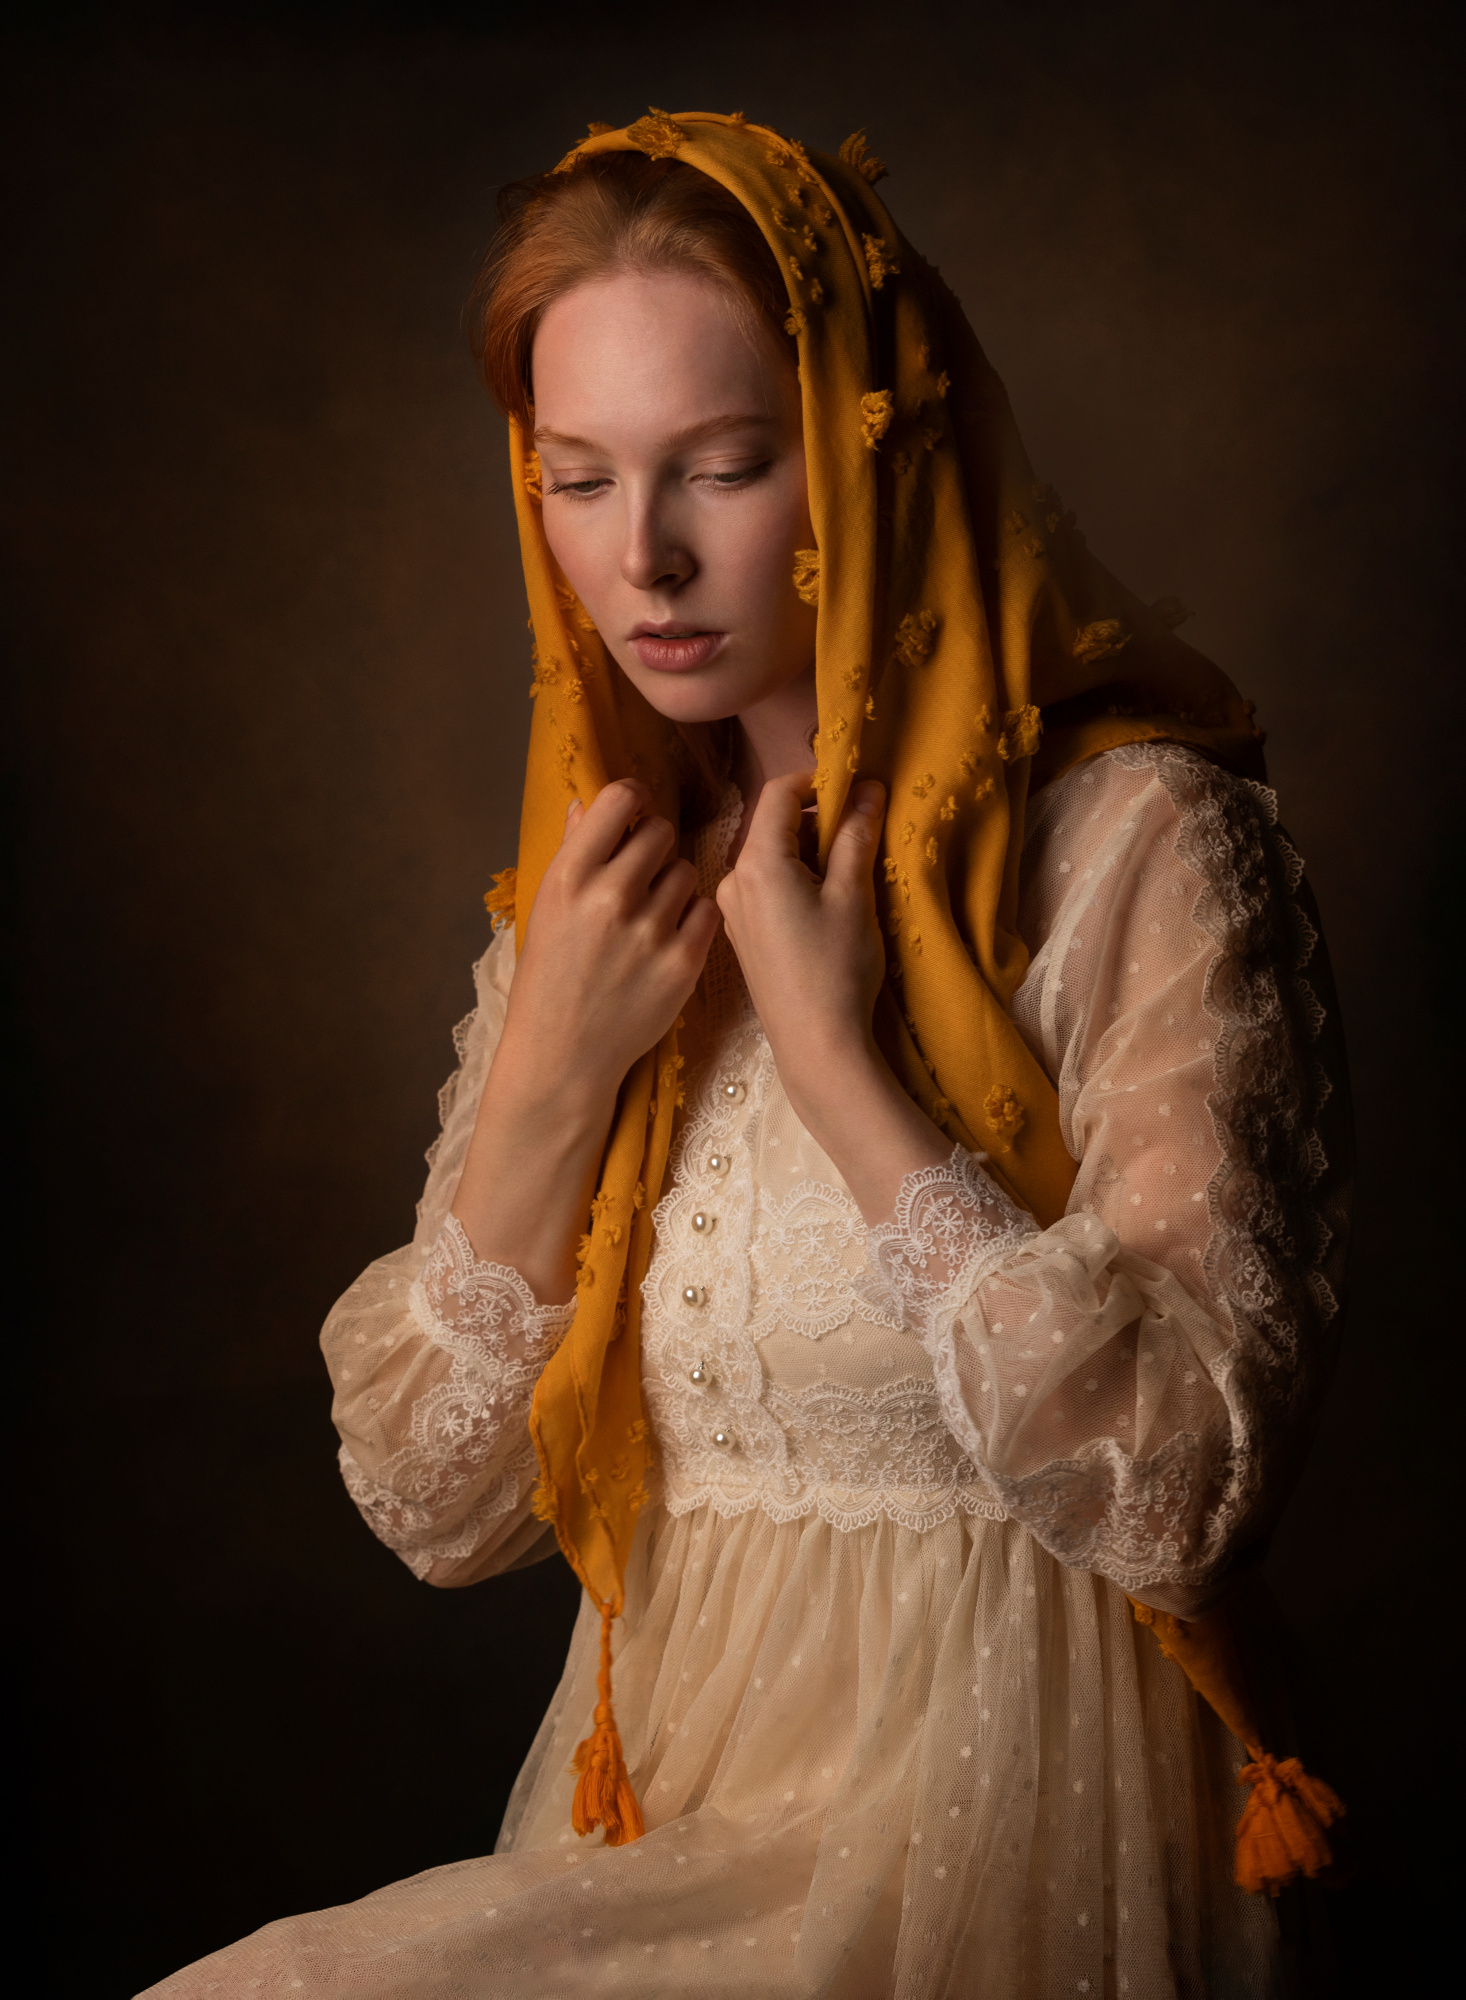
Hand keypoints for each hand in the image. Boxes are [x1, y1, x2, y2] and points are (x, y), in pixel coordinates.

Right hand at [500, 779, 719, 1109]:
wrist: (563, 1053)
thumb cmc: (549, 976)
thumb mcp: (546, 908)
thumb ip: (573, 852)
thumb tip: (590, 803)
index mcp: (570, 876)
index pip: (620, 799)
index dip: (632, 800)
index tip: (633, 815)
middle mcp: (612, 896)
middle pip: (661, 832)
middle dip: (652, 848)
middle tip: (639, 878)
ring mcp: (651, 930)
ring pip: (686, 872)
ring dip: (672, 887)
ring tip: (649, 918)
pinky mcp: (684, 962)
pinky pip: (708, 910)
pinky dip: (693, 920)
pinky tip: (669, 939)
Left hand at [715, 772, 949, 1221]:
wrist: (815, 1045)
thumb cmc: (837, 967)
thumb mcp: (854, 895)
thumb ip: (856, 835)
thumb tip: (867, 788)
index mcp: (756, 862)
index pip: (778, 792)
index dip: (816, 781)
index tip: (853, 791)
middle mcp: (732, 880)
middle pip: (772, 825)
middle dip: (815, 820)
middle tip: (859, 833)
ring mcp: (732, 910)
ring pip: (769, 858)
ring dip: (806, 853)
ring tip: (846, 875)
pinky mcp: (741, 936)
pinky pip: (764, 888)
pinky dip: (793, 881)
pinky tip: (822, 907)